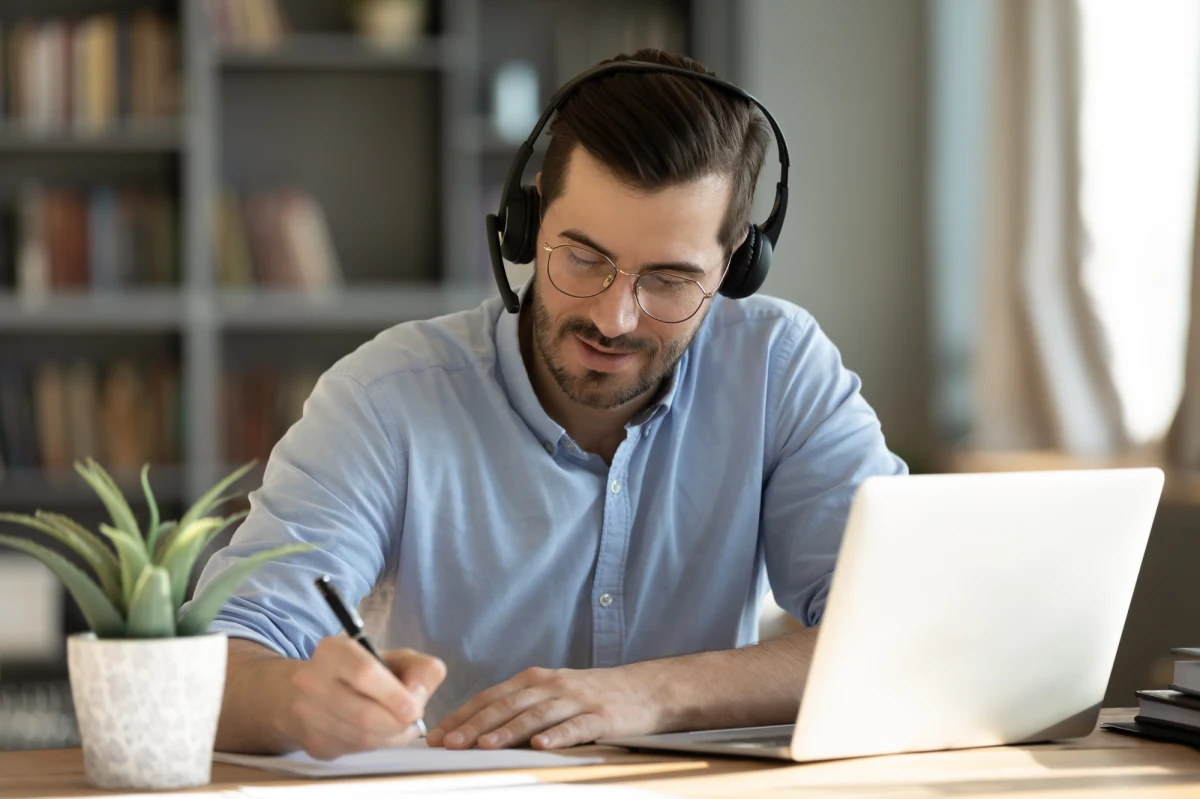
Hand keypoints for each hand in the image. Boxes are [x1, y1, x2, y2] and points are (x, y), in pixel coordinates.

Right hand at [286, 636, 446, 758]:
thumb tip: (419, 696)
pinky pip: (356, 750)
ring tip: (400, 724)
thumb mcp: (396, 658)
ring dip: (392, 736)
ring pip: (363, 738)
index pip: (364, 674)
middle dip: (399, 722)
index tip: (414, 707)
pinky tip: (380, 732)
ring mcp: (308, 715)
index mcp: (333, 651)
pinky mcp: (314, 742)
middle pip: (365, 715)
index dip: (394, 695)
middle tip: (413, 718)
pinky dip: (378, 745)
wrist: (314, 693)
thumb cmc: (363, 672)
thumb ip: (420, 669)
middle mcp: (312, 681)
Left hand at [426, 665, 658, 749]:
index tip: (436, 735)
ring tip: (484, 746)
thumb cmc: (592, 696)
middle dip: (474, 725)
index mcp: (535, 680)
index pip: (491, 697)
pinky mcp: (601, 716)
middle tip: (448, 743)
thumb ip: (521, 706)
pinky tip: (540, 746)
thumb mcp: (553, 693)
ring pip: (535, 715)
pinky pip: (576, 727)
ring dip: (507, 731)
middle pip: (507, 705)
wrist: (645, 689)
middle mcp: (552, 685)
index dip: (462, 715)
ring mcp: (577, 699)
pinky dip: (557, 736)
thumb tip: (478, 730)